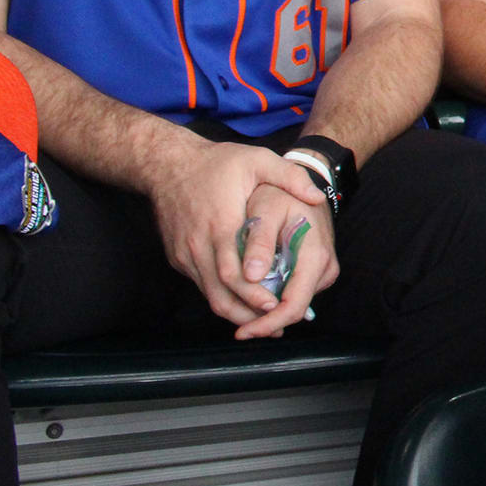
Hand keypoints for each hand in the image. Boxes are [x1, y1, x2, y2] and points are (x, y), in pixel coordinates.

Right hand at [147, 140, 328, 328]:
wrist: (168, 164)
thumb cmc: (217, 163)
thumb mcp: (257, 160)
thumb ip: (289, 177)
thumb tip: (317, 197)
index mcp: (221, 225)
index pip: (234, 273)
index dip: (254, 294)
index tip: (276, 305)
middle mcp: (198, 245)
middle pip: (220, 294)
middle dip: (248, 313)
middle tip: (274, 325)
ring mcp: (185, 254)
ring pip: (208, 295)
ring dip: (235, 311)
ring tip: (262, 323)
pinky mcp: (178, 257)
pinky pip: (200, 285)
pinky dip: (220, 297)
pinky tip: (242, 303)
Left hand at [234, 183, 339, 339]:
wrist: (299, 184)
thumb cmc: (280, 193)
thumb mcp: (265, 209)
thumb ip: (259, 242)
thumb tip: (252, 275)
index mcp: (315, 254)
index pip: (295, 304)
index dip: (268, 322)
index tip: (244, 331)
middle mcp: (325, 267)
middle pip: (296, 310)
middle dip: (266, 322)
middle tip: (239, 330)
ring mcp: (322, 271)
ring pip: (295, 304)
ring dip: (269, 310)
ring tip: (242, 307)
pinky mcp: (315, 272)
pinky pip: (295, 292)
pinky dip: (274, 298)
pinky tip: (255, 293)